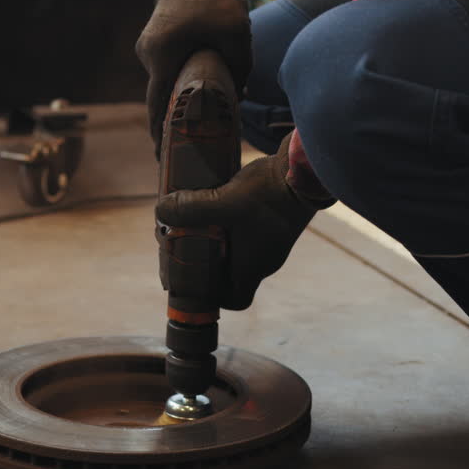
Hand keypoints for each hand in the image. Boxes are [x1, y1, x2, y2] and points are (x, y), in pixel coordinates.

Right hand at [136, 0, 251, 155]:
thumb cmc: (218, 0)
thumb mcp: (237, 37)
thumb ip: (239, 71)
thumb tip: (241, 99)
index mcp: (163, 55)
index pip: (156, 106)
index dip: (158, 135)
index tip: (162, 160)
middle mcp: (148, 53)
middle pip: (159, 96)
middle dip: (171, 121)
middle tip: (186, 147)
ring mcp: (148, 45)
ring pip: (164, 81)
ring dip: (178, 97)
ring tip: (195, 119)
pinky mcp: (155, 39)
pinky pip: (166, 68)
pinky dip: (177, 80)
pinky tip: (196, 89)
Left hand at [155, 134, 332, 309]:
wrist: (307, 169)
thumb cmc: (270, 194)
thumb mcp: (224, 201)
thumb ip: (191, 208)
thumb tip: (161, 210)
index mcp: (253, 267)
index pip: (235, 300)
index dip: (213, 296)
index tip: (193, 278)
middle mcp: (264, 259)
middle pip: (231, 274)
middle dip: (205, 261)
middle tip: (184, 242)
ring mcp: (272, 240)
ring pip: (238, 250)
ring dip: (216, 240)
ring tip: (196, 220)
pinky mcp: (274, 220)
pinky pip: (247, 232)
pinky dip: (229, 224)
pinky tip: (216, 202)